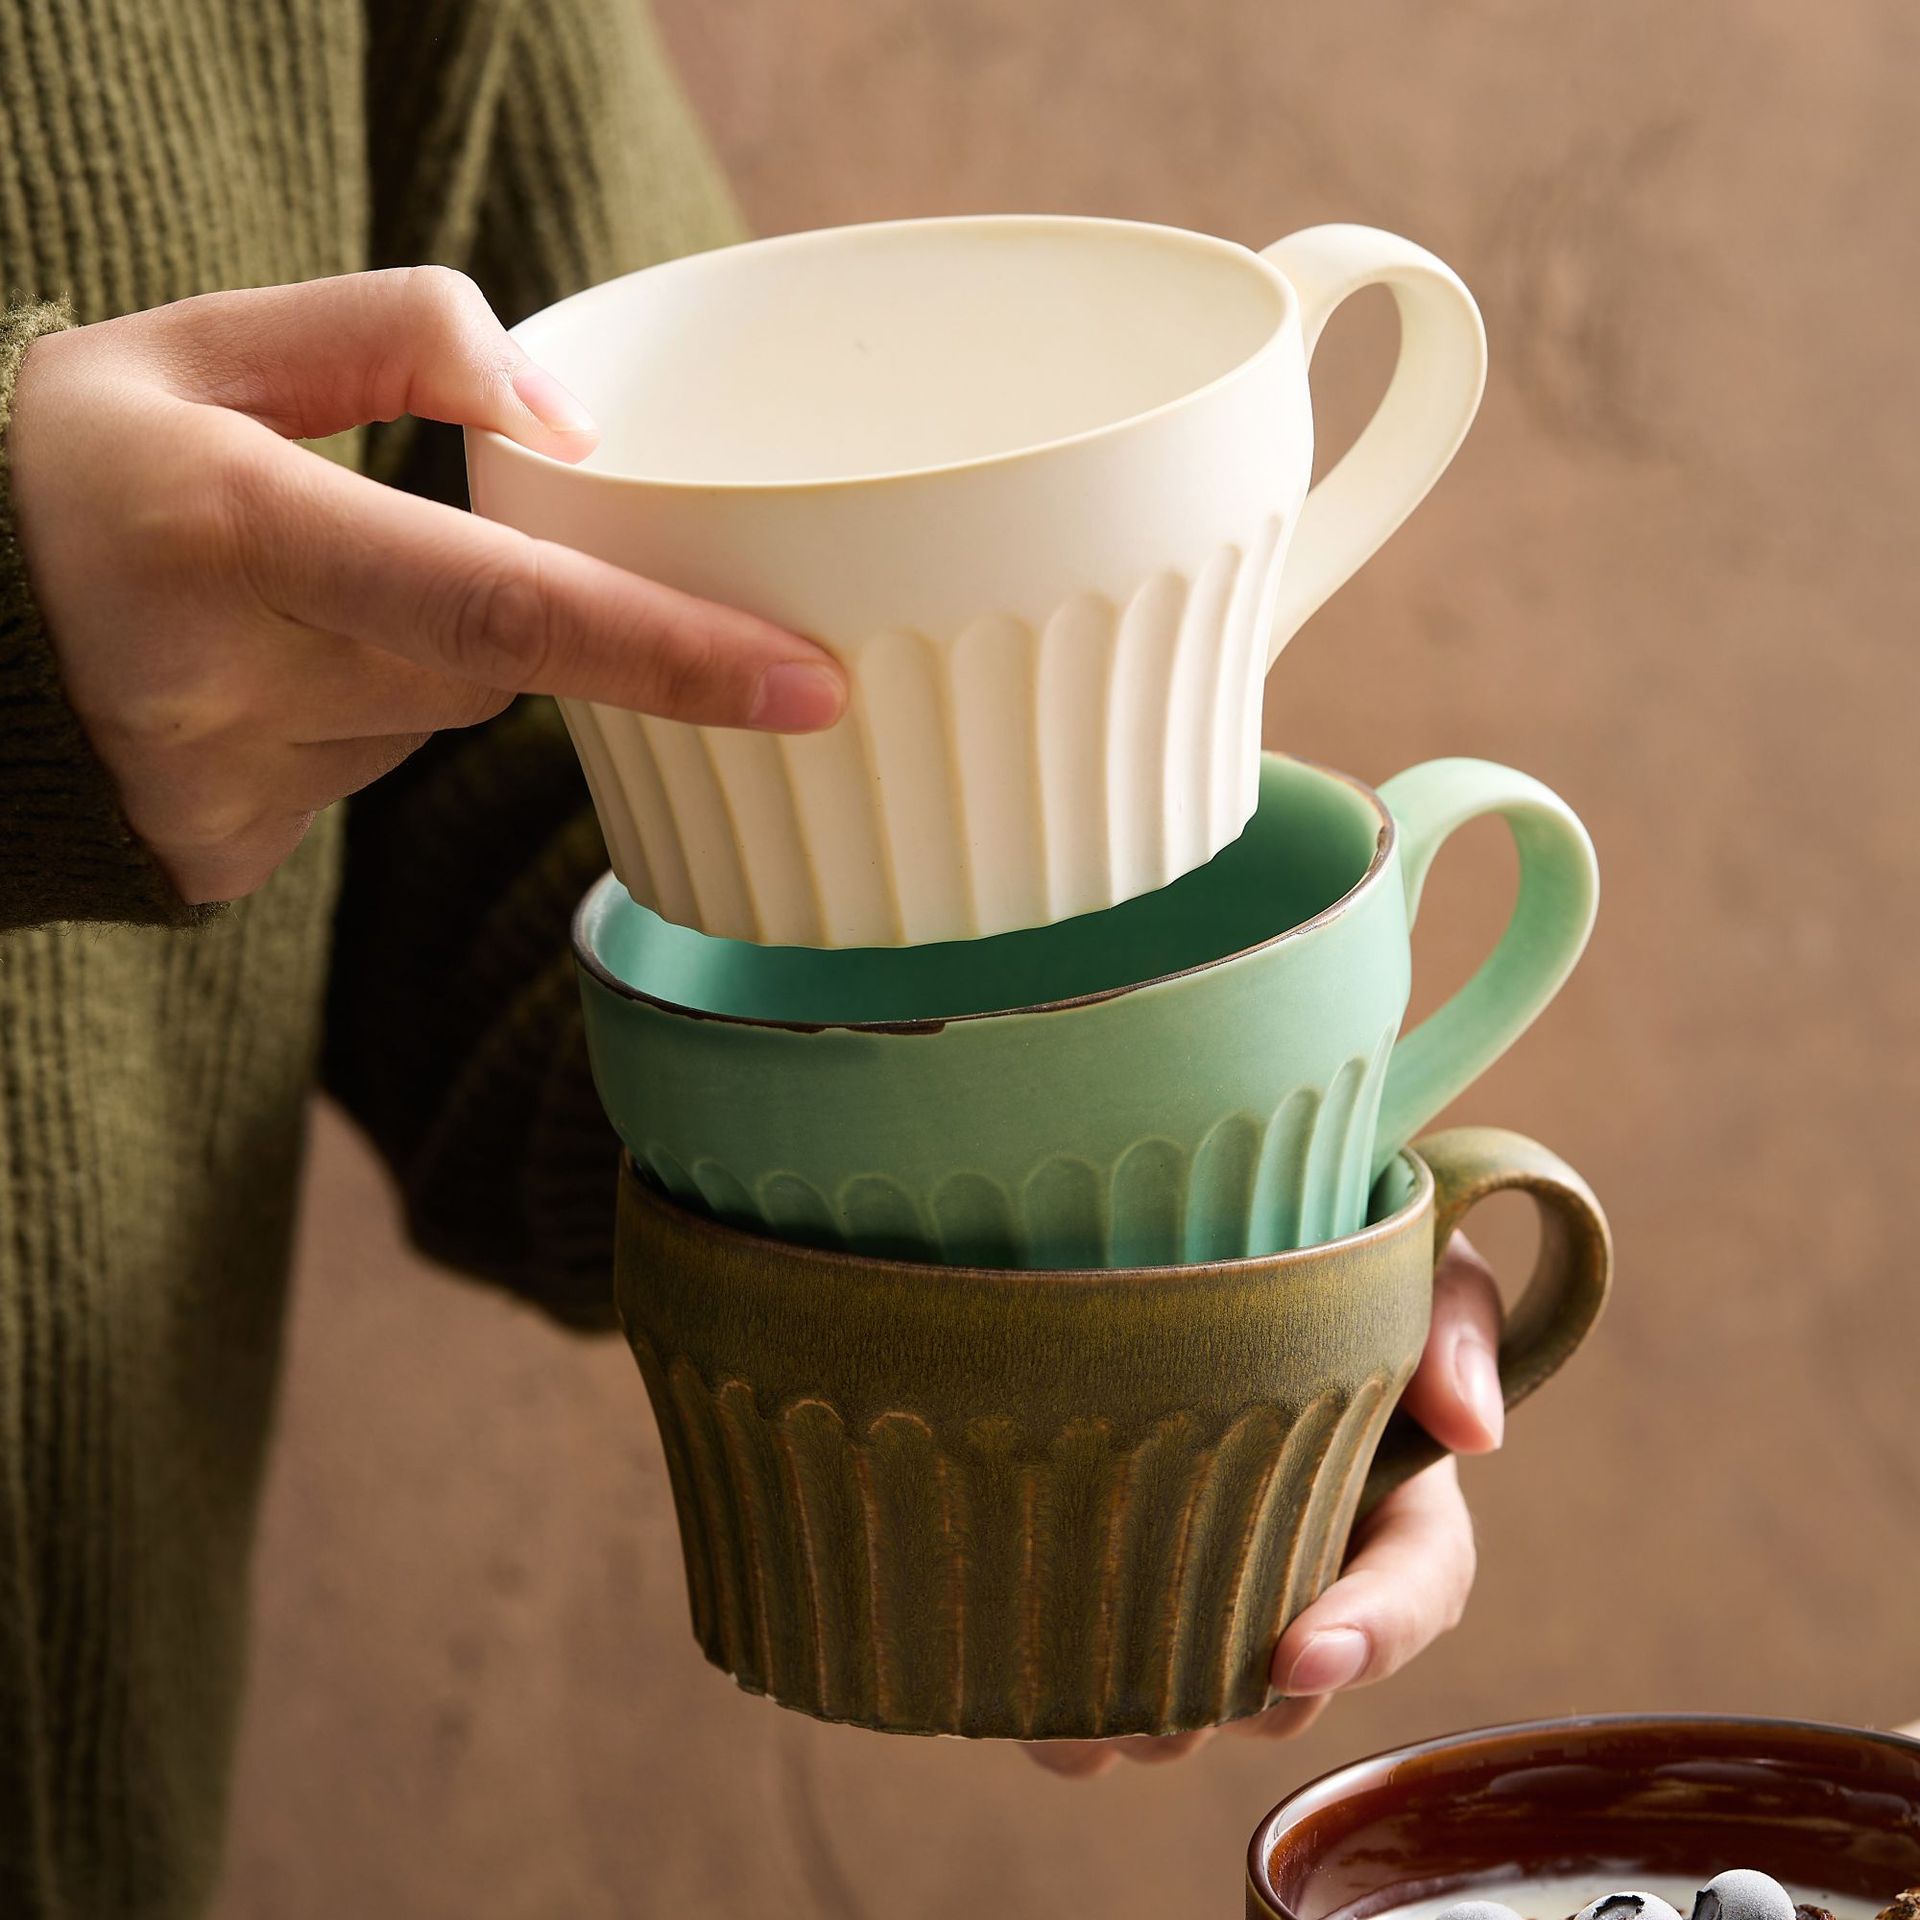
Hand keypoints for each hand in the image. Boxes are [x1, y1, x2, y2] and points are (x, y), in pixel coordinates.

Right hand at [6, 268, 847, 903]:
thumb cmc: (57, 465)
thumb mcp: (193, 345)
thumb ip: (388, 338)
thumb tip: (567, 420)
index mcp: (229, 529)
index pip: (501, 609)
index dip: (669, 653)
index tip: (809, 684)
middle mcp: (227, 682)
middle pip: (489, 668)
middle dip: (497, 610)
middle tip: (415, 542)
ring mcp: (224, 793)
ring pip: (426, 724)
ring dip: (400, 659)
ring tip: (275, 600)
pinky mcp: (223, 859)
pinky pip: (361, 782)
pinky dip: (343, 724)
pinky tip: (243, 679)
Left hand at [1026, 1232, 1500, 1777]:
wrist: (1174, 1217)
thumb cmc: (1315, 1233)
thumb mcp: (1409, 1251)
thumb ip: (1456, 1317)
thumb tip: (1476, 1428)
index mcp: (1391, 1499)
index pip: (1415, 1587)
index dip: (1372, 1633)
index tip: (1299, 1655)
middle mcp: (1302, 1563)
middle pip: (1292, 1681)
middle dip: (1238, 1699)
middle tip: (1170, 1695)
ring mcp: (1207, 1588)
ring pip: (1196, 1707)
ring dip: (1152, 1721)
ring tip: (1086, 1705)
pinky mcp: (1113, 1596)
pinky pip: (1097, 1699)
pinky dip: (1067, 1723)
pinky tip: (1025, 1704)